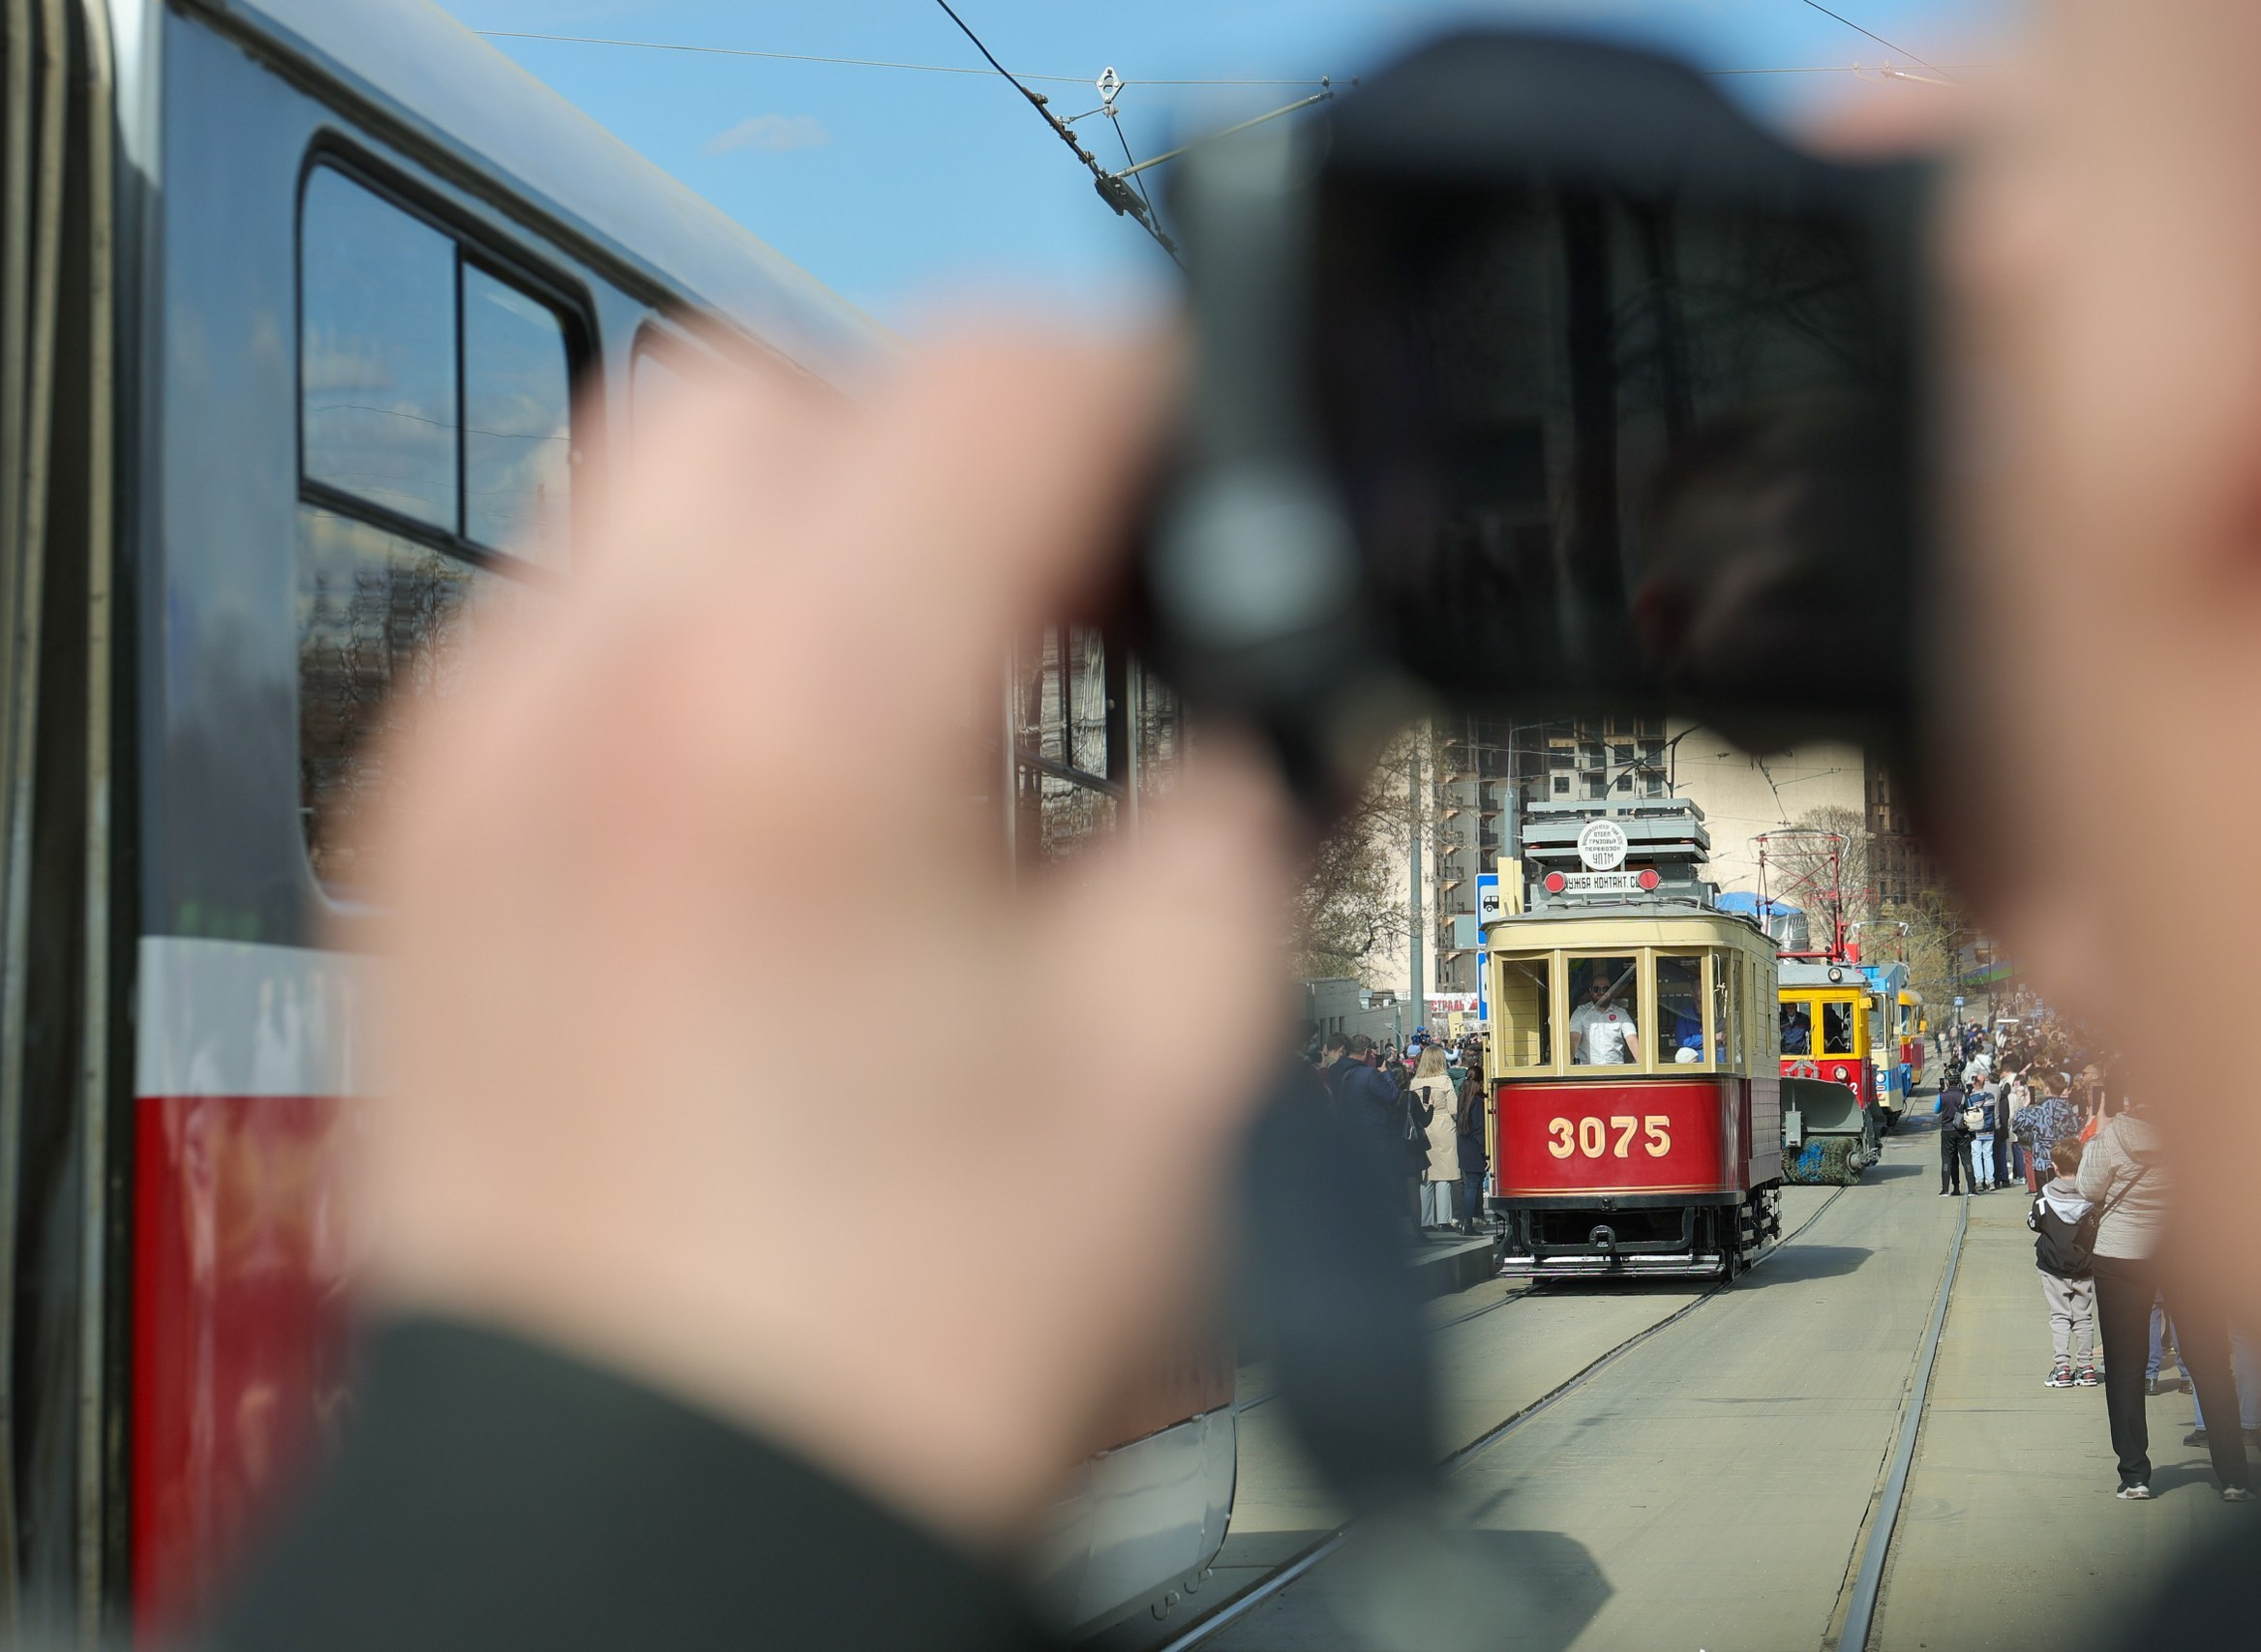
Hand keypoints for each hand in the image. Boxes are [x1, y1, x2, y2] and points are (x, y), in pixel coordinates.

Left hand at [353, 333, 1296, 1550]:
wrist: (671, 1520)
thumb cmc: (889, 1348)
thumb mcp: (1180, 1057)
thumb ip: (1241, 819)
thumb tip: (1240, 726)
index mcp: (806, 723)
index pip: (993, 384)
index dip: (1142, 384)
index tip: (1192, 448)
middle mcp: (598, 700)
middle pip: (787, 378)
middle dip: (953, 438)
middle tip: (1063, 572)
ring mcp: (481, 768)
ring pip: (649, 480)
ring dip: (813, 517)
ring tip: (926, 671)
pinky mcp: (432, 849)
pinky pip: (567, 626)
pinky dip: (696, 631)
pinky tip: (790, 773)